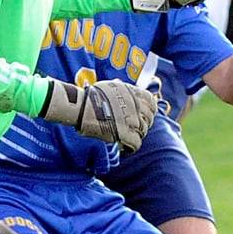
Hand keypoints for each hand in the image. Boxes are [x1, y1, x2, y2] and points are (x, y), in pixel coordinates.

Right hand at [40, 78, 156, 152]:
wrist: (80, 106)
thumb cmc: (91, 96)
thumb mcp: (111, 86)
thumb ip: (123, 90)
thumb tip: (125, 89)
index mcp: (134, 93)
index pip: (152, 103)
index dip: (149, 111)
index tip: (143, 116)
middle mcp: (135, 106)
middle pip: (148, 120)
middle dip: (142, 125)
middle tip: (132, 128)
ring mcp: (131, 120)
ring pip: (143, 132)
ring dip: (136, 135)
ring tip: (127, 137)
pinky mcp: (125, 134)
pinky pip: (136, 143)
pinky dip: (131, 146)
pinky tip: (125, 147)